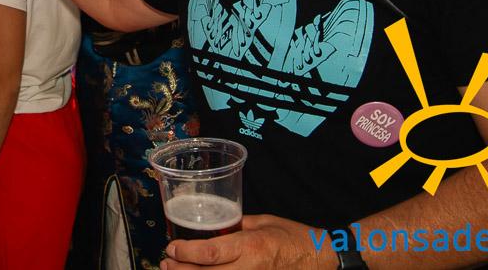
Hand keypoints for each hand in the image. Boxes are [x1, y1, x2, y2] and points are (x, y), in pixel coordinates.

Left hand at [162, 215, 334, 269]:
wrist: (320, 258)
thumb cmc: (293, 237)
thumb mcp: (262, 222)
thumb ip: (235, 225)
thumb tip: (212, 225)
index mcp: (252, 246)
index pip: (211, 253)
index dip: (186, 253)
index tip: (172, 249)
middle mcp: (251, 269)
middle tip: (167, 265)